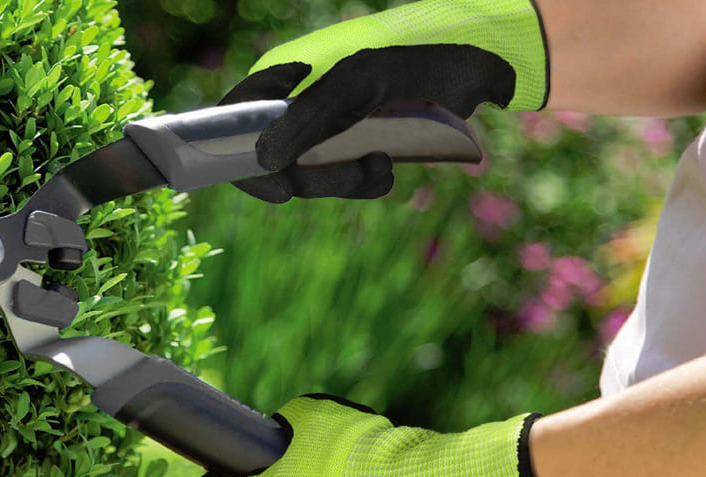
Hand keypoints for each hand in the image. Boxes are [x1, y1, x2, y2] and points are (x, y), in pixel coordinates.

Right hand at [225, 0, 548, 202]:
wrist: (475, 66)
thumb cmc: (414, 60)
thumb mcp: (357, 83)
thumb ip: (307, 119)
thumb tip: (262, 161)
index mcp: (283, 77)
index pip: (230, 121)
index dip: (236, 159)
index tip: (279, 188)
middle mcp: (296, 103)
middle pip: (269, 162)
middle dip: (312, 178)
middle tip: (359, 170)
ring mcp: (324, 127)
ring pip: (306, 177)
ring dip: (342, 182)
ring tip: (381, 165)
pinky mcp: (352, 146)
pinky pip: (339, 180)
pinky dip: (362, 183)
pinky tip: (387, 167)